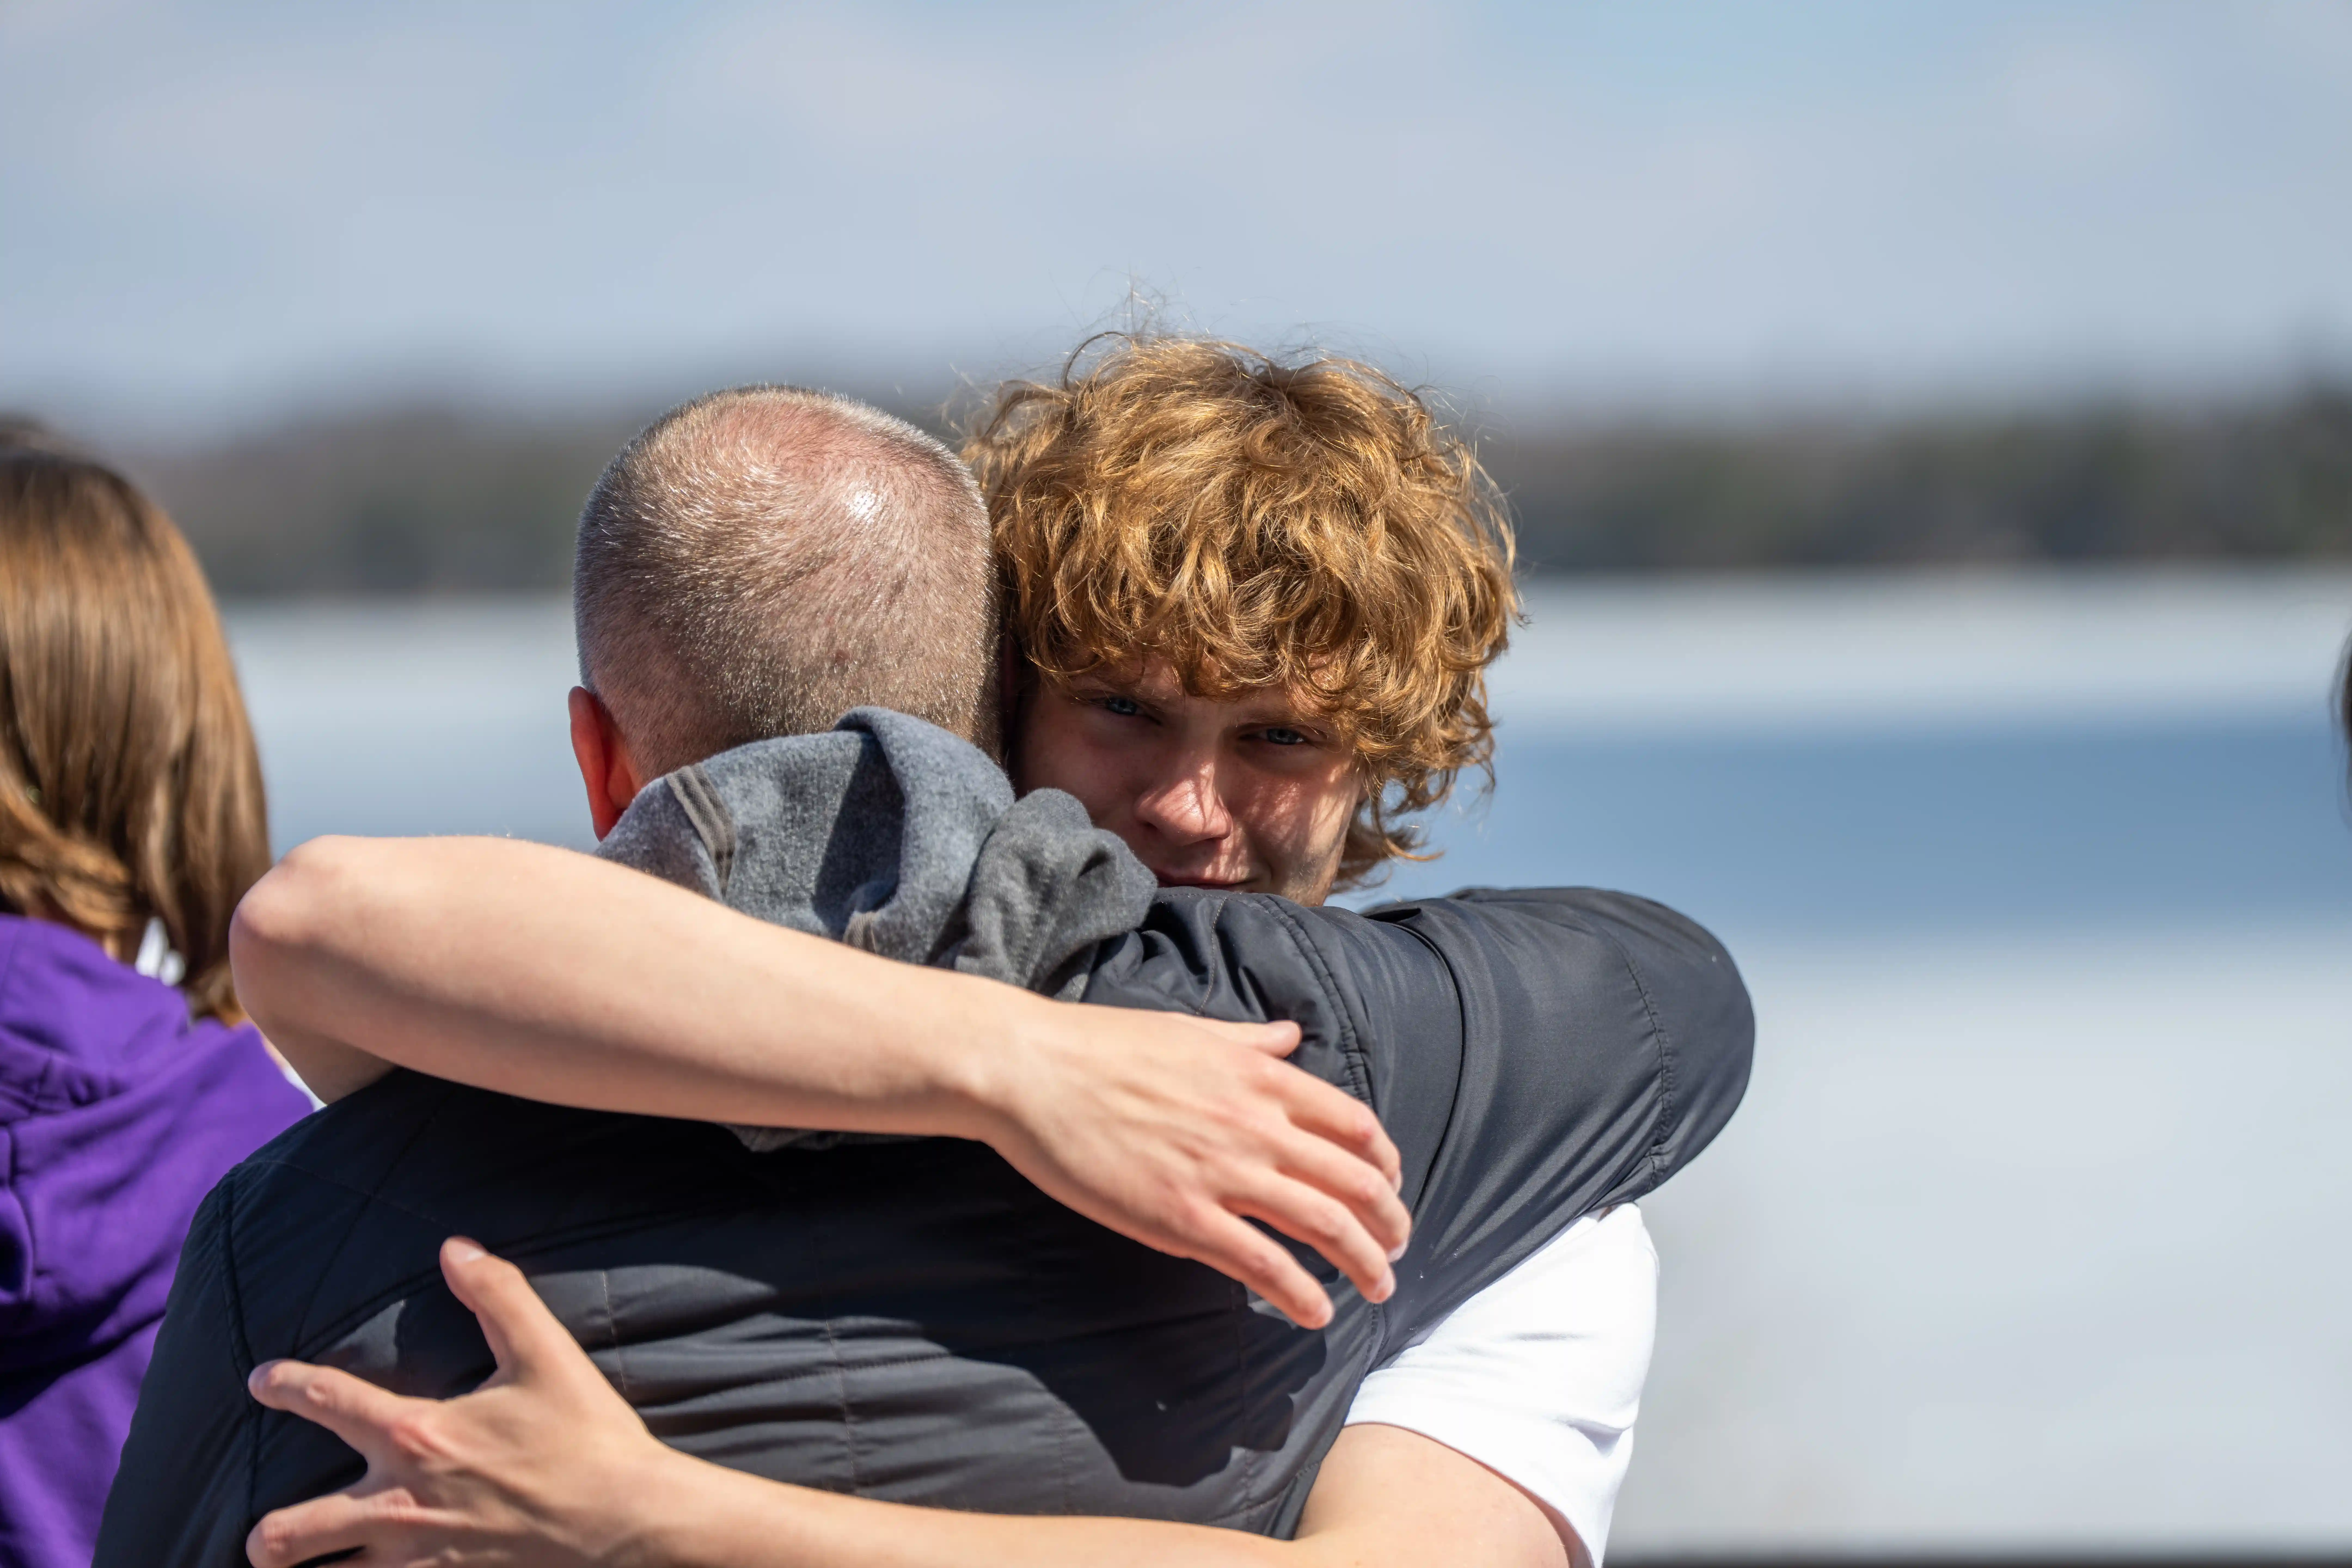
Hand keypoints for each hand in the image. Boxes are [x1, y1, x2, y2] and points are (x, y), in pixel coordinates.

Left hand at [245, 1238, 691, 1567]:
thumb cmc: (586, 1438)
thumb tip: (455, 1248)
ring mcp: (416, 1559)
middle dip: (266, 1537)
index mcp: (418, 1437)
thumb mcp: (547, 1354)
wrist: (627, 1521)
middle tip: (265, 1534)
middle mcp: (399, 1505)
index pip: (327, 1402)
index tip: (261, 1381)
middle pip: (290, 1533)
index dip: (286, 1386)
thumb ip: (498, 1295)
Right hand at [974, 1000, 1408, 1328]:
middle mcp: (1254, 1123)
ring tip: (1376, 1289)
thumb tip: (1291, 1037)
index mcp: (1259, 1077)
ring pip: (1323, 1226)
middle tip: (1395, 1252)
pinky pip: (1263, 1264)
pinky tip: (1315, 1313)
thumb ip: (1250, 1041)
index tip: (1390, 1188)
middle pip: (1354, 1182)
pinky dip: (1300, 1294)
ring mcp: (1221, 1172)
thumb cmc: (1103, 1047)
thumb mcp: (1192, 1030)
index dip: (1385, 1163)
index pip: (1355, 1125)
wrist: (1031, 1071)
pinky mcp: (1181, 1218)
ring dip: (1362, 1264)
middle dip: (1388, 1224)